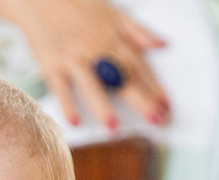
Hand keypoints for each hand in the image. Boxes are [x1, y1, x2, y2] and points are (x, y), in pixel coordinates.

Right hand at [0, 0, 169, 127]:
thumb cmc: (79, 6)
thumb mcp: (114, 13)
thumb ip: (138, 31)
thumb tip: (162, 44)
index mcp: (113, 38)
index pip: (139, 66)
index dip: (155, 87)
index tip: (167, 106)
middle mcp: (95, 49)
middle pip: (121, 78)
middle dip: (140, 100)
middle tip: (156, 120)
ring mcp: (73, 57)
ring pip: (90, 84)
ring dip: (102, 106)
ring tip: (113, 127)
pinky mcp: (52, 63)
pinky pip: (60, 87)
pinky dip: (67, 104)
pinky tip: (75, 121)